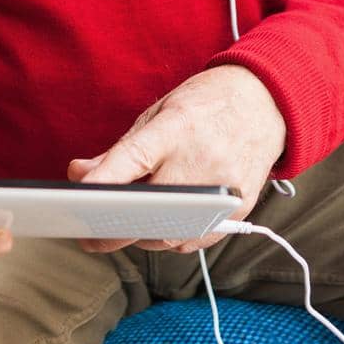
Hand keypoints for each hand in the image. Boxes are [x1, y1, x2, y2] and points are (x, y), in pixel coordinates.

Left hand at [66, 65, 286, 255]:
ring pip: (169, 234)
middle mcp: (203, 159)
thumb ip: (120, 150)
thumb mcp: (160, 113)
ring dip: (141, 235)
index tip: (77, 198)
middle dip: (114, 227)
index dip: (103, 181)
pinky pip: (193, 240)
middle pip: (150, 209)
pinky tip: (162, 225)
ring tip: (129, 224)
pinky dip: (171, 238)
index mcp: (178, 127)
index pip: (133, 158)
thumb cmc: (205, 105)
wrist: (266, 103)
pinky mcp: (238, 209)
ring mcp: (224, 188)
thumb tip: (79, 174)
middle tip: (91, 233)